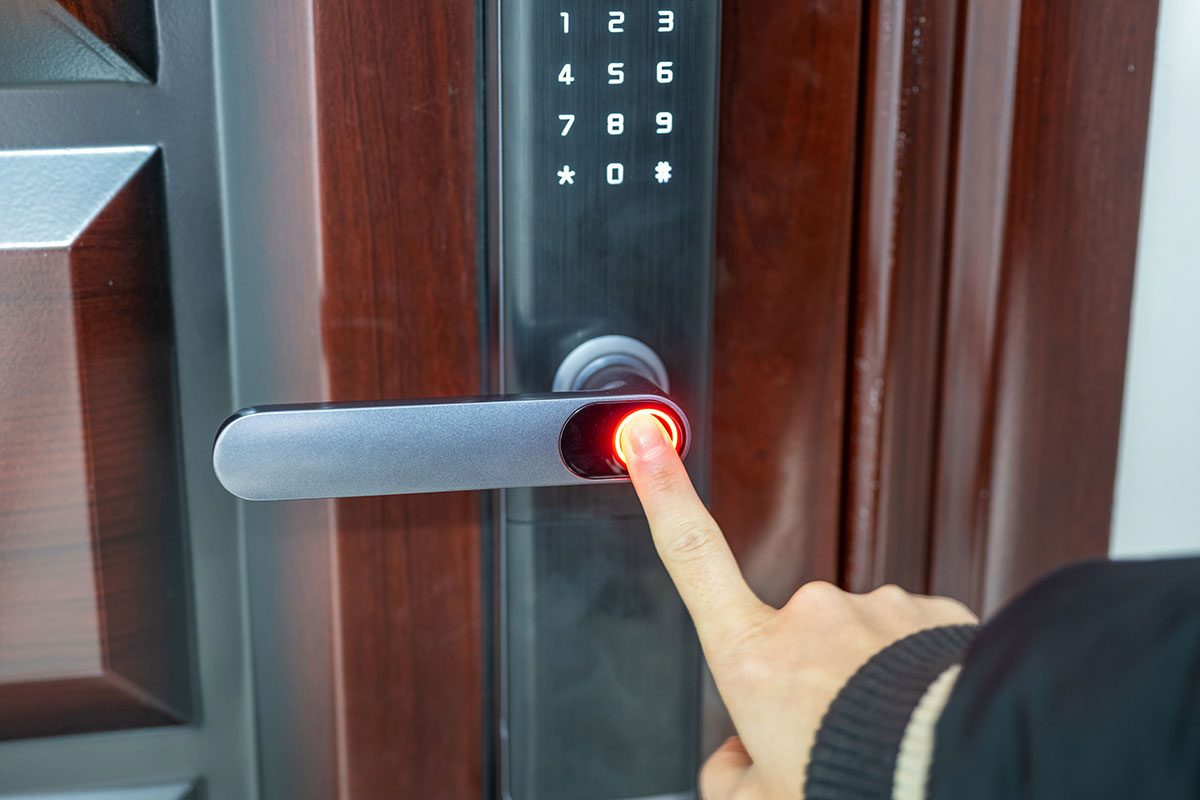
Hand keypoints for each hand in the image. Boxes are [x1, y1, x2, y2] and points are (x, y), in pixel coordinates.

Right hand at [619, 411, 977, 799]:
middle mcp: (810, 617)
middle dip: (806, 687)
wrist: (959, 776)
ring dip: (866, 687)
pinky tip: (922, 718)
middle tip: (831, 745)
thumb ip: (731, 777)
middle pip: (791, 644)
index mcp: (754, 655)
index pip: (692, 556)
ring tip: (886, 740)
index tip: (646, 437)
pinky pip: (910, 645)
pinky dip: (913, 678)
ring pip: (857, 649)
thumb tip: (732, 763)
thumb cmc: (859, 784)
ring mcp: (873, 610)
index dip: (663, 492)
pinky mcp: (931, 614)